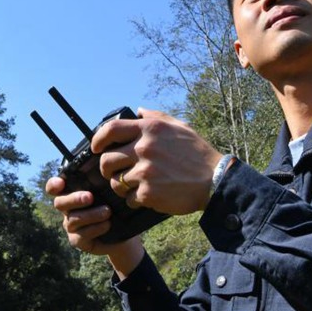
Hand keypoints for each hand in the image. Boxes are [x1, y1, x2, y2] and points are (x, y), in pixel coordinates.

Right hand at [45, 176, 143, 276]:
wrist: (123, 231)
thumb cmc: (113, 204)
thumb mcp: (107, 190)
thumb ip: (99, 179)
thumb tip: (100, 160)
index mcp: (70, 193)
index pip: (54, 188)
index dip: (53, 185)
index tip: (61, 182)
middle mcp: (67, 209)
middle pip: (59, 203)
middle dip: (74, 199)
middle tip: (90, 197)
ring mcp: (71, 226)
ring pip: (73, 219)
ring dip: (91, 215)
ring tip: (108, 211)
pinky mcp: (78, 240)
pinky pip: (81, 235)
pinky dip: (95, 228)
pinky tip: (107, 224)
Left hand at [94, 108, 221, 214]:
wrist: (215, 181)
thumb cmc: (198, 153)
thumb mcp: (179, 127)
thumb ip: (155, 117)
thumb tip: (137, 111)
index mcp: (150, 129)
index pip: (110, 130)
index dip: (97, 140)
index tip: (96, 148)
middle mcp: (144, 148)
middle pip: (107, 159)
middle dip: (106, 168)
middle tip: (113, 172)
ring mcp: (145, 172)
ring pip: (115, 181)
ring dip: (120, 185)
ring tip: (132, 185)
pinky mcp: (149, 193)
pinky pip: (129, 198)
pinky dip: (135, 199)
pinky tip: (147, 196)